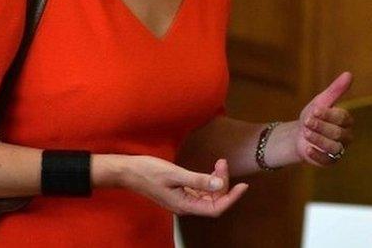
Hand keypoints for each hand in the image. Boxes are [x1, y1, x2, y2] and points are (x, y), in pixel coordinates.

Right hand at [117, 155, 246, 216]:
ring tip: (219, 162)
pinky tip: (211, 169)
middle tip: (222, 162)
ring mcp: (183, 200)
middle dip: (222, 183)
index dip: (231, 198)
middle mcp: (186, 206)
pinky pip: (201, 190)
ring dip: (216, 181)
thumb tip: (219, 184)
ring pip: (208, 195)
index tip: (243, 185)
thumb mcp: (175, 173)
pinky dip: (208, 180)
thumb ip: (198, 180)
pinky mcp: (180, 192)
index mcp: (184, 205)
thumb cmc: (148, 172)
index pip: (215, 208)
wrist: (128, 171)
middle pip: (213, 201)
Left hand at [297, 72, 353, 165]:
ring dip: (318, 139)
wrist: (299, 134)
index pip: (342, 118)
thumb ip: (335, 90)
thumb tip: (349, 74)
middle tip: (307, 122)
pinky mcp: (329, 161)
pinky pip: (327, 161)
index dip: (328, 114)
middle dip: (321, 127)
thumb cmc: (313, 115)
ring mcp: (338, 149)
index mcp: (346, 120)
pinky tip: (307, 148)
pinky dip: (317, 155)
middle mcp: (346, 136)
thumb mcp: (321, 101)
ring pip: (333, 147)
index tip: (314, 110)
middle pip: (338, 133)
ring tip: (305, 133)